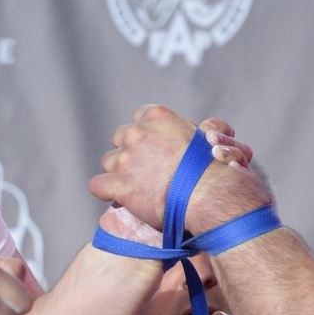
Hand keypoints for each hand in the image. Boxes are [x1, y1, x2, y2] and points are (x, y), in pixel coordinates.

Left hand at [89, 105, 268, 235]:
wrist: (208, 194)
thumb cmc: (215, 168)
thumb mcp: (211, 137)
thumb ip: (201, 130)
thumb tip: (207, 130)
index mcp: (157, 117)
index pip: (140, 116)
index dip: (146, 133)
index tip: (155, 147)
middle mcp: (137, 133)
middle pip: (120, 137)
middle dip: (130, 151)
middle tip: (145, 168)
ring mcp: (124, 159)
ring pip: (108, 161)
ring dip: (119, 172)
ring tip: (136, 186)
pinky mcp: (117, 185)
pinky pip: (98, 185)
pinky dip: (106, 191)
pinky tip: (119, 198)